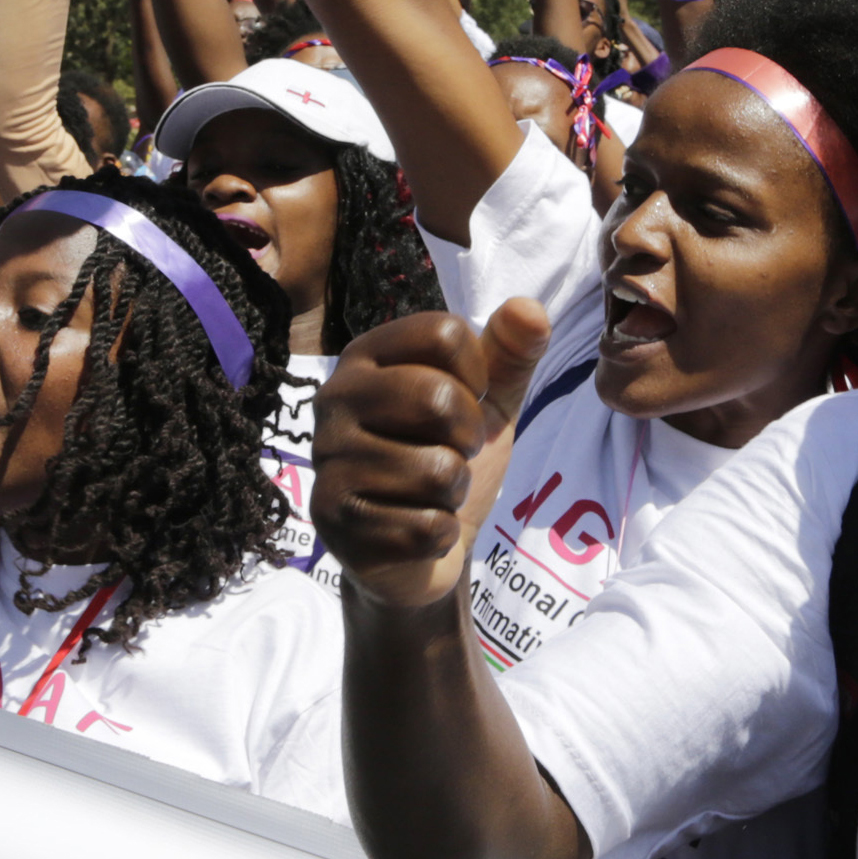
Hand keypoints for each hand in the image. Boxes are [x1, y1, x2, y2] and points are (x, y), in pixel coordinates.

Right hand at [310, 299, 551, 610]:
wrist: (421, 549)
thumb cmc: (448, 458)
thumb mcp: (489, 403)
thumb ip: (511, 354)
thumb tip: (529, 309)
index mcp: (368, 355)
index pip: (445, 333)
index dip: (478, 377)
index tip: (466, 403)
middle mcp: (334, 397)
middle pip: (438, 397)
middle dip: (468, 437)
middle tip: (453, 452)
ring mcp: (328, 458)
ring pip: (436, 470)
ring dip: (454, 490)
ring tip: (431, 492)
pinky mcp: (333, 518)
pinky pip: (425, 526)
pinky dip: (438, 534)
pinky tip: (413, 528)